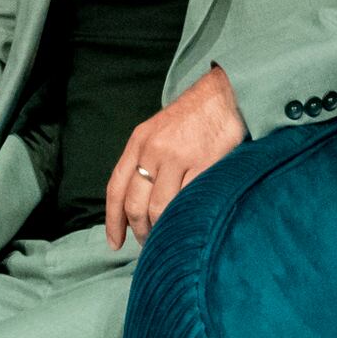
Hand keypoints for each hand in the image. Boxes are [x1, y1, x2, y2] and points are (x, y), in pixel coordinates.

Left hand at [104, 66, 246, 249]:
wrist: (224, 94)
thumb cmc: (192, 116)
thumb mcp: (157, 131)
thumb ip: (145, 161)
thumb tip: (137, 203)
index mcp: (138, 142)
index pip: (116, 188)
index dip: (112, 220)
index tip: (114, 242)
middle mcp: (154, 150)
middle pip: (136, 204)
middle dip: (140, 230)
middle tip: (148, 243)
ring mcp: (179, 157)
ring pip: (161, 208)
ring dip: (163, 229)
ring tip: (169, 237)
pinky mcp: (205, 163)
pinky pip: (189, 200)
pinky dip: (185, 217)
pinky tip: (188, 223)